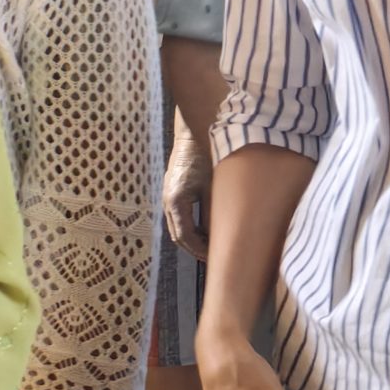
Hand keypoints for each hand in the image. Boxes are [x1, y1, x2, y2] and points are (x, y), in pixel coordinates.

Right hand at [163, 112, 211, 258]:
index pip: (185, 236)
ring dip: (192, 239)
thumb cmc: (206, 155)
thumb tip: (222, 234)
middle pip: (178, 235)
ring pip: (177, 227)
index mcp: (176, 201)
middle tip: (213, 258)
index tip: (214, 257)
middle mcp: (168, 201)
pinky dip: (191, 226)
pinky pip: (178, 216)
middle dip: (195, 249)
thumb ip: (214, 210)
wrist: (193, 132)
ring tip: (211, 246)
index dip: (199, 250)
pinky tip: (206, 228)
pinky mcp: (172, 190)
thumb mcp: (214, 185)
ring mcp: (168, 196)